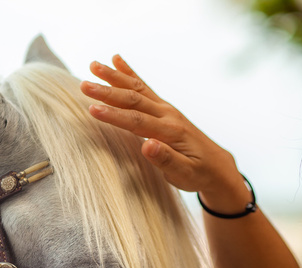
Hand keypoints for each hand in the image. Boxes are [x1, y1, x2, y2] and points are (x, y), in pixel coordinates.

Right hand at [80, 55, 250, 212]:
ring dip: (114, 77)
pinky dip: (130, 73)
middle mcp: (167, 115)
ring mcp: (166, 109)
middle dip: (107, 92)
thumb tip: (147, 145)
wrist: (217, 167)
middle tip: (84, 85)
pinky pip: (144, 88)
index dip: (114, 115)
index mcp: (171, 132)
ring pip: (137, 89)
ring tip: (93, 65)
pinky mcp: (163, 109)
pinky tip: (117, 60)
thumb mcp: (185, 174)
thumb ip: (166, 159)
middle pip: (134, 100)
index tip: (92, 109)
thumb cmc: (199, 174)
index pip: (137, 121)